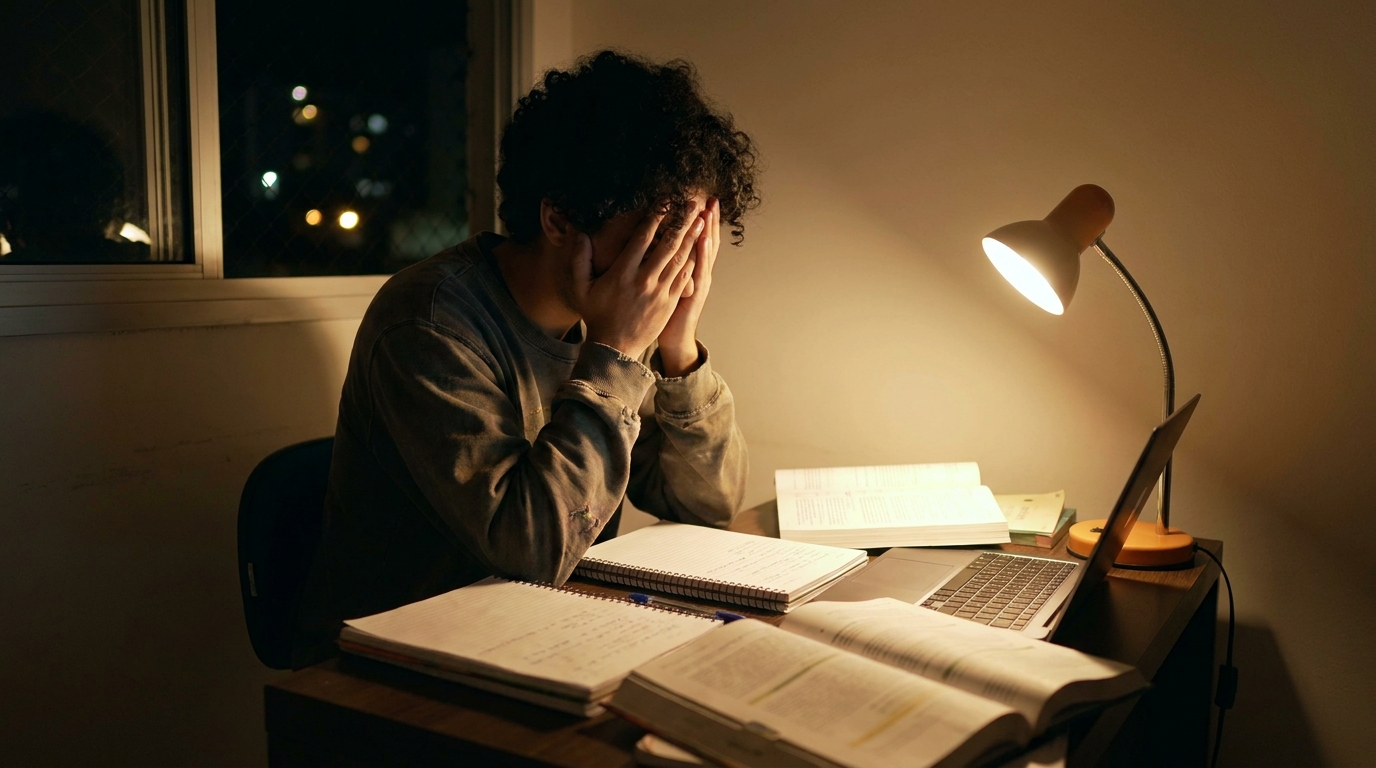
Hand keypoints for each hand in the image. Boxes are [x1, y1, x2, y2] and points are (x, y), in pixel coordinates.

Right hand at [573, 203, 705, 360]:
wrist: (615, 347)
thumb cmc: (596, 315)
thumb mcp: (580, 288)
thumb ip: (578, 259)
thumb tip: (578, 234)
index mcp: (622, 273)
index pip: (642, 238)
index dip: (655, 217)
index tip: (664, 200)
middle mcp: (644, 280)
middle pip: (667, 245)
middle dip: (681, 221)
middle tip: (692, 202)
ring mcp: (660, 292)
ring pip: (680, 259)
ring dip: (692, 237)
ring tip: (701, 219)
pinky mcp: (670, 302)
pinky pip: (684, 277)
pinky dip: (693, 260)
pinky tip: (699, 247)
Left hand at [658, 199, 719, 375]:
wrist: (674, 339)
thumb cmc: (666, 311)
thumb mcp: (669, 284)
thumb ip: (666, 264)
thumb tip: (655, 242)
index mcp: (690, 268)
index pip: (697, 238)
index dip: (700, 221)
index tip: (700, 199)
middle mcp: (699, 273)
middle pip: (706, 241)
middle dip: (709, 220)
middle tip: (710, 198)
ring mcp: (699, 283)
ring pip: (706, 253)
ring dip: (708, 231)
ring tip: (709, 211)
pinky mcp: (694, 294)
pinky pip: (699, 270)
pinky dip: (702, 255)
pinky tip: (702, 240)